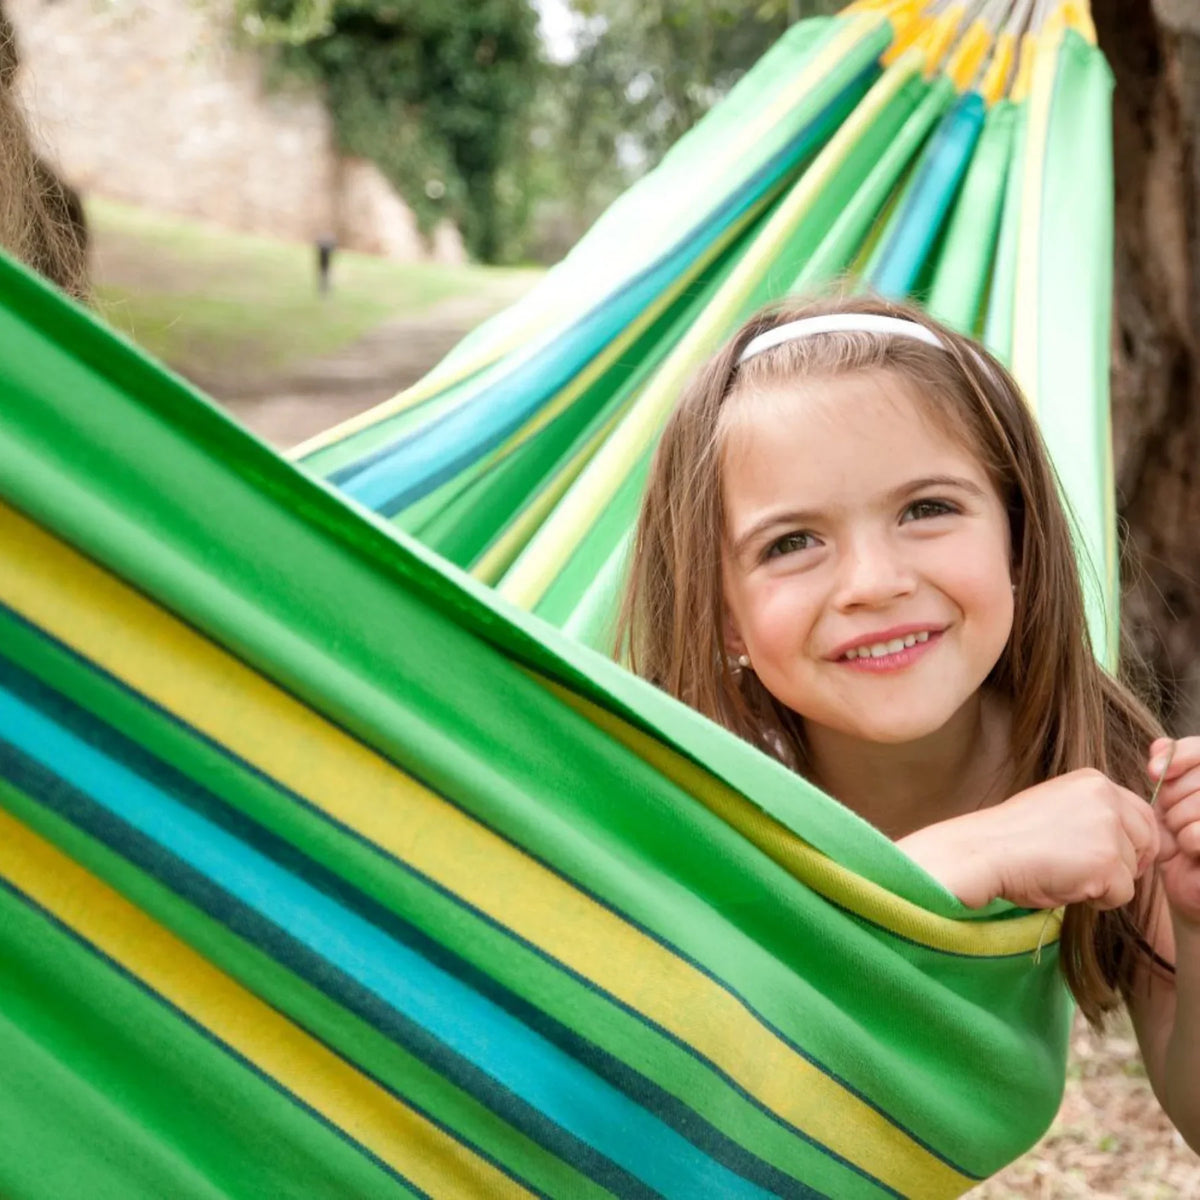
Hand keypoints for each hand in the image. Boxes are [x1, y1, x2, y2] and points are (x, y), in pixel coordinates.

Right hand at [899, 769, 1160, 909]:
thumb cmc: (1011, 836)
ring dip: (1106, 881)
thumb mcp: (1058, 807)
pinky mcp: (1108, 861)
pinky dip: (1098, 900)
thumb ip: (1092, 813)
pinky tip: (1067, 886)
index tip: (1109, 855)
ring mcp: (1109, 829)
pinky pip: (1122, 895)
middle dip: (1128, 862)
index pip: (1142, 813)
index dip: (1133, 841)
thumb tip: (1125, 841)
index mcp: (1093, 780)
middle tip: (1092, 872)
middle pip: (1148, 841)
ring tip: (1065, 873)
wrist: (984, 851)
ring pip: (1134, 871)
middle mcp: (1107, 798)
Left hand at [1150, 736, 1199, 926]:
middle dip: (1172, 797)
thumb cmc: (1179, 834)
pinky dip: (1186, 843)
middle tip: (1172, 816)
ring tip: (1183, 834)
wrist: (1190, 882)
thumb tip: (1160, 746)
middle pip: (1196, 779)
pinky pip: (1197, 835)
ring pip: (1196, 806)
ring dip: (1178, 822)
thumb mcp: (1169, 796)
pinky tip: (1191, 851)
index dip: (1178, 757)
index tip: (1153, 772)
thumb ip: (1169, 766)